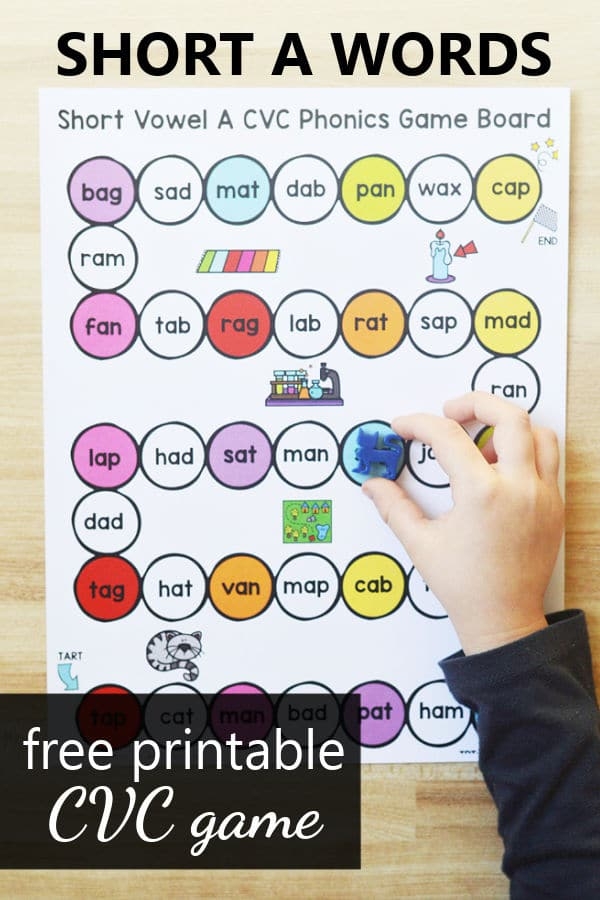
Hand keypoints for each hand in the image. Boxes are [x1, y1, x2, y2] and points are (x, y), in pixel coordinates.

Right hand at [362, 392, 563, 654]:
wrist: (503, 620)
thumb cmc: (465, 587)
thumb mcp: (421, 543)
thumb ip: (394, 506)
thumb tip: (373, 484)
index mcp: (482, 495)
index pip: (447, 437)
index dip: (419, 424)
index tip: (404, 427)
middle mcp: (519, 489)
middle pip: (508, 416)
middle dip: (475, 403)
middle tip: (450, 411)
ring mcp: (542, 496)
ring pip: (539, 433)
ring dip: (507, 427)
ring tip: (480, 443)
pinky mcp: (553, 506)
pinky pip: (547, 461)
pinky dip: (526, 451)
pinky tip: (498, 469)